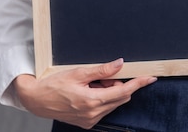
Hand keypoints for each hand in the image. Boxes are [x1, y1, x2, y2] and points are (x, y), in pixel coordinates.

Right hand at [14, 58, 156, 128]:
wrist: (36, 100)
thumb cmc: (54, 84)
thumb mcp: (78, 73)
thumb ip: (101, 70)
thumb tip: (120, 64)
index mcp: (92, 101)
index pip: (123, 91)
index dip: (139, 83)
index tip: (151, 77)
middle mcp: (93, 114)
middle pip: (120, 97)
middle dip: (117, 84)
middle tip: (101, 76)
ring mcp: (90, 120)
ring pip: (112, 103)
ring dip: (109, 91)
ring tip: (91, 84)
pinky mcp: (86, 123)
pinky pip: (104, 109)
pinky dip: (102, 99)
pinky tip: (88, 92)